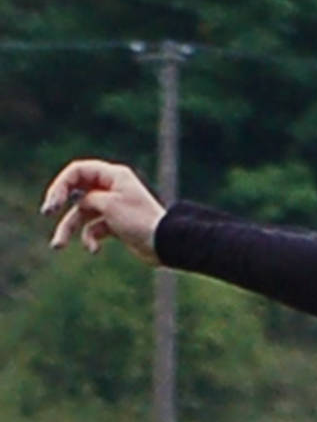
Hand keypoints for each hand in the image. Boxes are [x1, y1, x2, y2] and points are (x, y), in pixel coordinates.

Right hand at [41, 160, 164, 263]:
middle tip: (46, 213)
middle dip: (61, 205)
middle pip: (76, 192)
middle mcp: (111, 188)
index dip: (61, 184)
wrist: (165, 245)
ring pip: (83, 215)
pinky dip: (91, 239)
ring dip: (69, 230)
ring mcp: (112, 207)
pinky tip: (94, 250)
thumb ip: (88, 199)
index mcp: (112, 175)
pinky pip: (94, 230)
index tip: (53, 203)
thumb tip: (80, 203)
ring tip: (57, 246)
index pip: (78, 171)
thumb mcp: (109, 205)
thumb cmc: (139, 221)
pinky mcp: (115, 225)